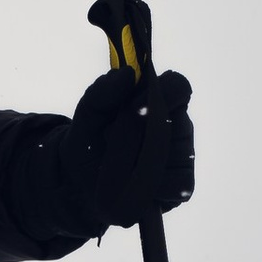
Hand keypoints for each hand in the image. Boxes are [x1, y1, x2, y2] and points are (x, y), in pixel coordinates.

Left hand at [52, 60, 193, 229]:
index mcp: (157, 102)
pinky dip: (152, 187)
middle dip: (145, 134)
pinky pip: (178, 184)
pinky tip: (130, 187)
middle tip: (114, 142)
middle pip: (179, 122)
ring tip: (116, 167)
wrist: (79, 184)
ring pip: (179, 154)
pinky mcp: (181, 186)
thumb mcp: (86, 117)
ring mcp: (182, 157)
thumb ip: (101, 91)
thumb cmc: (88, 142)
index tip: (134, 106)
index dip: (163, 93)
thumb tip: (128, 73)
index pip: (178, 86)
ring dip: (144, 161)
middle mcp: (176, 126)